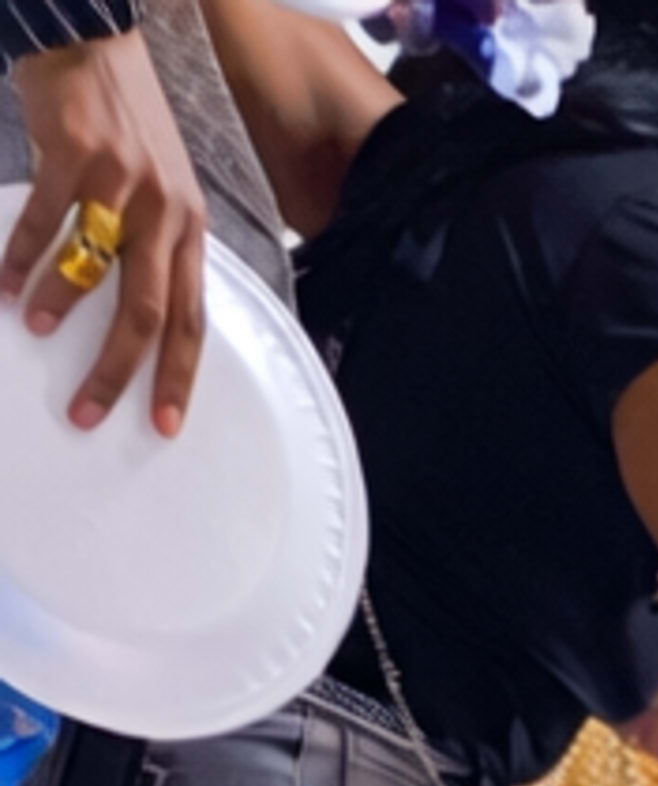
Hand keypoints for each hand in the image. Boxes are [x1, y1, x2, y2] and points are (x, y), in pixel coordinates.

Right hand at [6, 30, 208, 438]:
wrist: (94, 39)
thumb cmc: (126, 123)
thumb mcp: (162, 189)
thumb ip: (157, 247)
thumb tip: (140, 320)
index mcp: (188, 228)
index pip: (193, 319)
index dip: (179, 377)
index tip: (164, 426)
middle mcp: (165, 211)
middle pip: (148, 313)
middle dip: (118, 371)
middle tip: (88, 413)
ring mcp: (123, 182)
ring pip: (96, 269)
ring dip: (62, 306)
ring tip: (39, 333)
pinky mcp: (77, 153)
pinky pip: (46, 219)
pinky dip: (23, 256)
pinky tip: (7, 285)